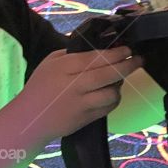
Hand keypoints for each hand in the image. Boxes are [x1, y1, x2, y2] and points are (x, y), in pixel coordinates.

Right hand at [18, 47, 145, 141]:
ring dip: (120, 85)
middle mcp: (75, 85)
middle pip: (110, 74)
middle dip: (128, 65)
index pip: (97, 57)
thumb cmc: (39, 87)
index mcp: (65, 67)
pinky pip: (108, 107)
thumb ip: (72, 54)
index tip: (127, 49)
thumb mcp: (50, 63)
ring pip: (112, 93)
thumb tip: (98, 48)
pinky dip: (113, 99)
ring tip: (119, 80)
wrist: (29, 119)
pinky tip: (111, 94)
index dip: (117, 53)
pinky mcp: (86, 118)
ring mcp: (81, 103)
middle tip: (138, 59)